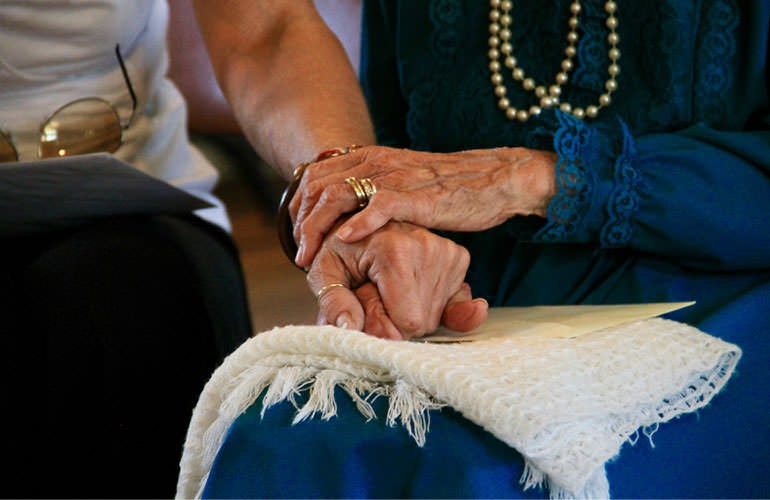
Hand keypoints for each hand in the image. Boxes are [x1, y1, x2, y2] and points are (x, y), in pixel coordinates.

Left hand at [291, 145, 556, 266]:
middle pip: (317, 186)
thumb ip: (377, 190)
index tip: (296, 235)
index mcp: (371, 157)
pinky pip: (378, 206)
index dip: (298, 206)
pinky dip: (357, 223)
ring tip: (310, 256)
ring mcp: (395, 177)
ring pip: (337, 195)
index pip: (315, 175)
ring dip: (317, 228)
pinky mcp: (416, 195)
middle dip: (300, 222)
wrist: (496, 178)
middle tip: (299, 253)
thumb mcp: (405, 182)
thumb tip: (352, 213)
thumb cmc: (452, 187)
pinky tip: (344, 240)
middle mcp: (377, 162)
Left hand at [307, 221, 487, 339]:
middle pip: (423, 321)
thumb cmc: (340, 248)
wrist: (361, 219)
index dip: (385, 326)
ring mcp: (447, 250)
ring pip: (436, 315)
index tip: (366, 304)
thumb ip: (334, 302)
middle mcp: (427, 245)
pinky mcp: (458, 256)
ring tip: (390, 286)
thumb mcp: (324, 272)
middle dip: (397, 319)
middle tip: (376, 293)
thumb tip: (350, 328)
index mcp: (395, 249)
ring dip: (411, 310)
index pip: (408, 321)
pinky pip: (451, 303)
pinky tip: (411, 288)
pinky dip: (430, 302)